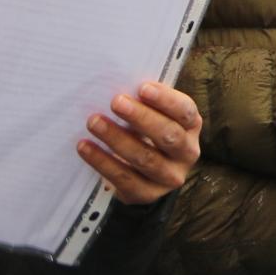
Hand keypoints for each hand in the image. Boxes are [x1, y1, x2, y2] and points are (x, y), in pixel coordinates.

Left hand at [79, 82, 202, 205]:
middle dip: (141, 118)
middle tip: (116, 102)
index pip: (185, 112)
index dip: (166, 100)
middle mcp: (186, 153)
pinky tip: (85, 147)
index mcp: (190, 126)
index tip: (142, 88)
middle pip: (168, 135)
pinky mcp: (148, 193)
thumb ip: (143, 100)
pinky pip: (125, 179)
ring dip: (117, 139)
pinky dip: (103, 162)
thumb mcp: (152, 112)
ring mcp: (169, 177)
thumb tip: (117, 81)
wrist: (144, 171)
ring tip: (94, 122)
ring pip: (146, 158)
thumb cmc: (146, 129)